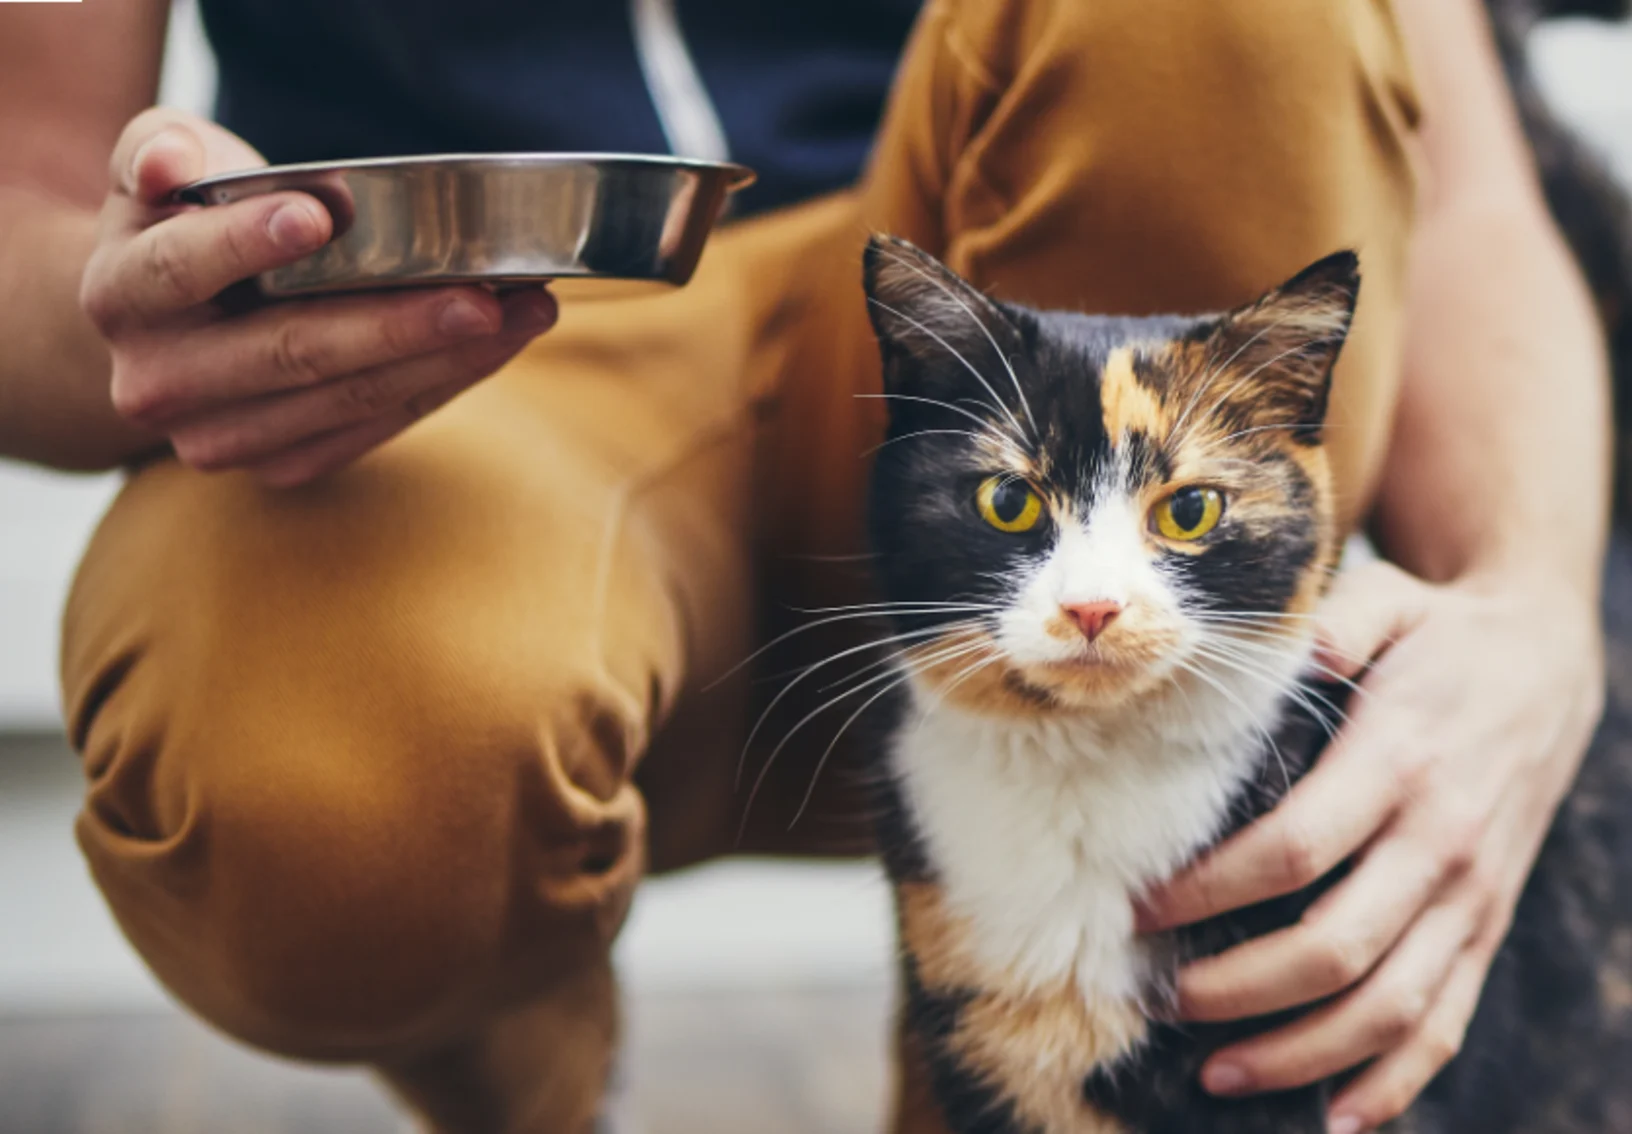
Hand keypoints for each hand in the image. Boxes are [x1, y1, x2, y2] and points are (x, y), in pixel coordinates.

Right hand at [80, 108, 557, 485]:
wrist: (167, 324)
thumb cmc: (185, 221)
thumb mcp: (160, 164)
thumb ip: (159, 149)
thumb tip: (167, 166)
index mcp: (120, 294)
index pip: (180, 270)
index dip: (246, 244)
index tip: (319, 216)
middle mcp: (158, 381)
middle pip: (290, 353)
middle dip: (396, 324)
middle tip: (484, 297)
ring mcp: (219, 438)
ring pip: (347, 400)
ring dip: (447, 359)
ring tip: (525, 312)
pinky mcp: (279, 467)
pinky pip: (374, 430)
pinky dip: (443, 386)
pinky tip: (501, 346)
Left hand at [1137, 559, 1603, 1132]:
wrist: (1546, 659)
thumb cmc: (1437, 633)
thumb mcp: (1384, 600)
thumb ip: (1330, 626)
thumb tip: (1281, 656)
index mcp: (1399, 762)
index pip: (1293, 851)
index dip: (1210, 892)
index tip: (1141, 910)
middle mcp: (1439, 842)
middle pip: (1334, 948)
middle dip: (1237, 988)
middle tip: (1161, 999)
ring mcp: (1470, 894)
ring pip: (1390, 1006)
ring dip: (1302, 1052)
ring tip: (1218, 1072)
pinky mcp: (1486, 923)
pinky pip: (1447, 1021)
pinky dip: (1396, 1081)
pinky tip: (1338, 1117)